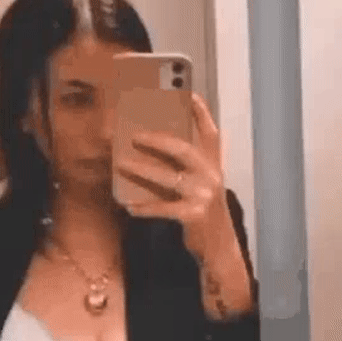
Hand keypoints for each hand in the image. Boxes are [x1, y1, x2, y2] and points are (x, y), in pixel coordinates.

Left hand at [116, 92, 232, 259]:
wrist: (220, 248)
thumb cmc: (205, 211)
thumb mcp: (203, 185)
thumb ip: (189, 167)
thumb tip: (153, 149)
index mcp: (214, 165)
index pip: (210, 132)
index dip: (200, 112)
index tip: (187, 93)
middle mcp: (212, 176)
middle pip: (184, 149)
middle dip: (158, 140)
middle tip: (134, 135)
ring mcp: (204, 195)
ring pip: (168, 177)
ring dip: (142, 170)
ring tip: (121, 164)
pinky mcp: (193, 214)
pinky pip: (162, 207)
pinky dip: (144, 207)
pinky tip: (129, 205)